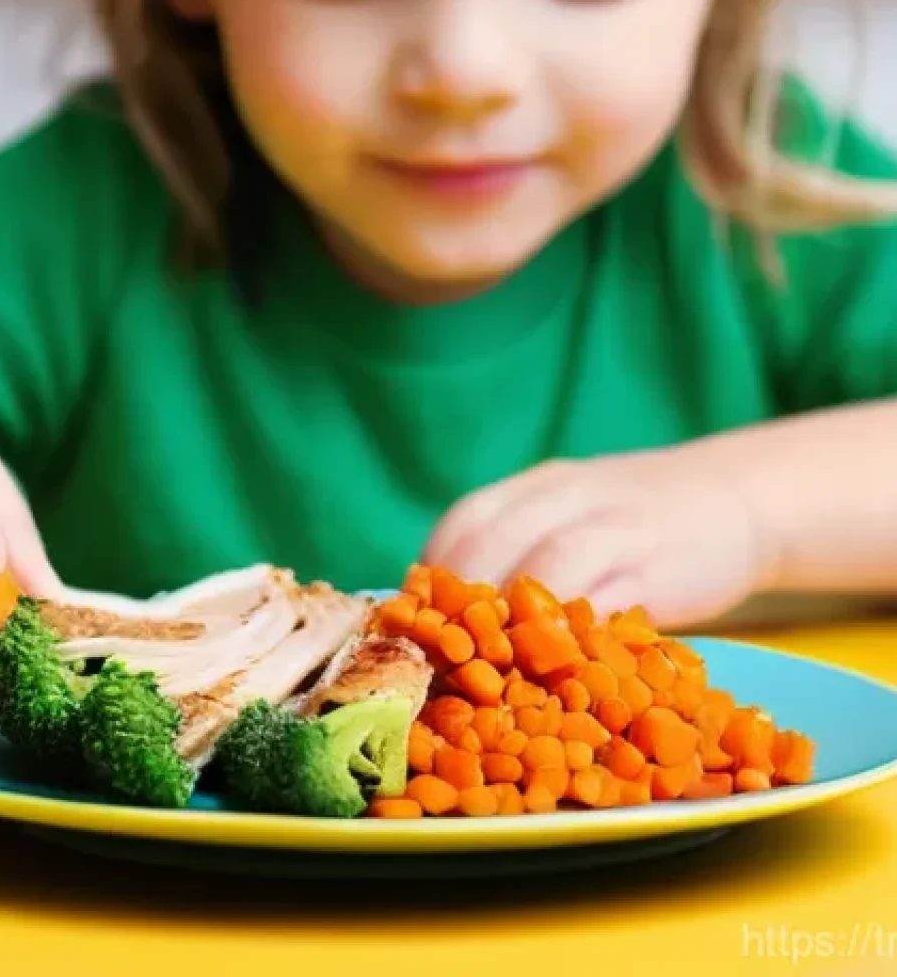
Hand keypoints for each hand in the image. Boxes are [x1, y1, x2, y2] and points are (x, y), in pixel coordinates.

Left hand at [423, 444, 774, 629]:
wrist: (738, 498)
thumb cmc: (637, 526)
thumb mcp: (572, 519)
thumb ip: (521, 557)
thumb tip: (455, 625)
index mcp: (535, 487)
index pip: (464, 521)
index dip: (432, 574)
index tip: (417, 625)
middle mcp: (565, 494)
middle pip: (489, 539)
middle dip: (457, 604)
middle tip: (444, 658)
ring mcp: (613, 522)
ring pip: (547, 562)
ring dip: (511, 620)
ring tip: (490, 667)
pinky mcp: (658, 560)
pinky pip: (607, 596)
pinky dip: (573, 632)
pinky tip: (556, 664)